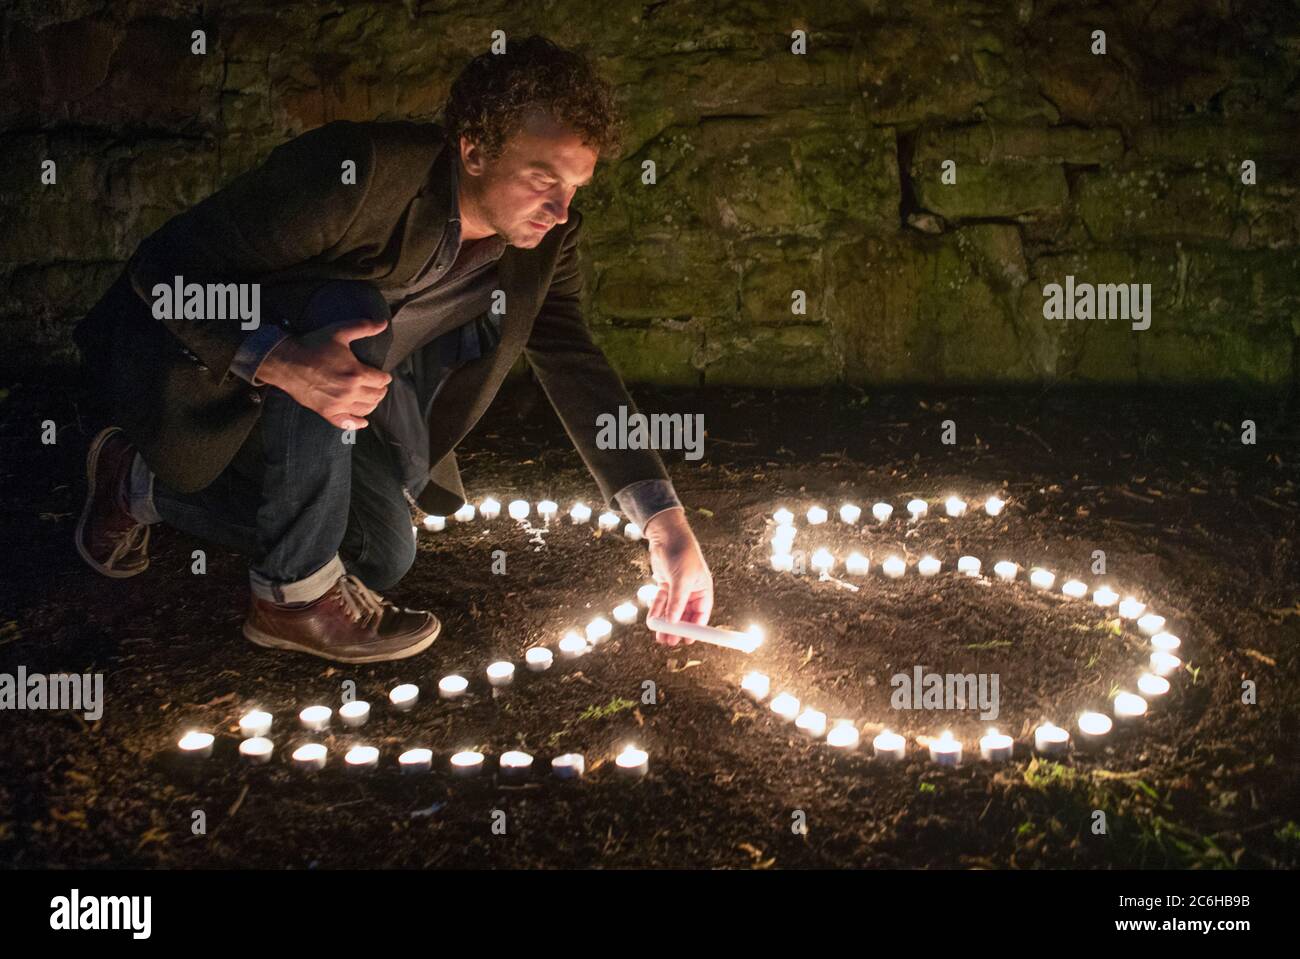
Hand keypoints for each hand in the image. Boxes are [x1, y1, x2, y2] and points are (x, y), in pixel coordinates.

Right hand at [256, 319, 391, 428]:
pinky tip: (362, 421)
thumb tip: (383, 323)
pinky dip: (357, 423)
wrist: (287, 362)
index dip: (385, 377)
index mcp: (356, 373)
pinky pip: (347, 423)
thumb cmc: (313, 345)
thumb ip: (364, 327)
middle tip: (378, 385)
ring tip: (371, 397)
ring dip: (372, 403)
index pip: (381, 380)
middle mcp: (350, 392)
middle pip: (376, 395)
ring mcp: (339, 404)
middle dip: (380, 389)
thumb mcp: (340, 332)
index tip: (383, 375)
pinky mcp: (327, 412)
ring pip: (366, 410)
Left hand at [644, 507, 712, 646]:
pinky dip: (657, 611)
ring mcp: (677, 588)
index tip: (688, 641)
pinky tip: (652, 621)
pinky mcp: (665, 584)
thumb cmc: (681, 552)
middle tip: (670, 641)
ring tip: (659, 636)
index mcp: (703, 589)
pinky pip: (661, 602)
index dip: (696, 629)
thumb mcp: (682, 578)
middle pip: (685, 615)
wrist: (666, 534)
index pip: (702, 614)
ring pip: (671, 611)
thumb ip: (677, 601)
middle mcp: (691, 591)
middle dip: (677, 628)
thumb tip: (674, 622)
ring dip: (665, 623)